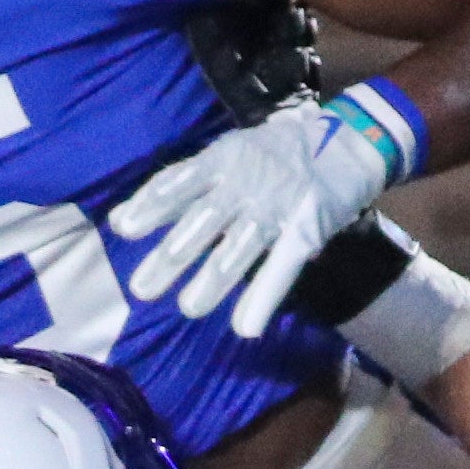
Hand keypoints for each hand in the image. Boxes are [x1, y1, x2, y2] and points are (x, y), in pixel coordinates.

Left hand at [110, 98, 399, 338]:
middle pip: (203, 219)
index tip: (124, 228)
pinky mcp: (307, 227)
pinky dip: (263, 297)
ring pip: (239, 246)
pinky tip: (245, 328)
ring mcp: (278, 204)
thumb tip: (119, 220)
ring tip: (189, 308)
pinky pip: (282, 267)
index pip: (180, 180)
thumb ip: (179, 190)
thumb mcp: (228, 157)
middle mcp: (247, 180)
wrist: (350, 140)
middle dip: (172, 254)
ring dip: (213, 280)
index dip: (152, 203)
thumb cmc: (276, 154)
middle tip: (143, 289)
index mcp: (224, 158)